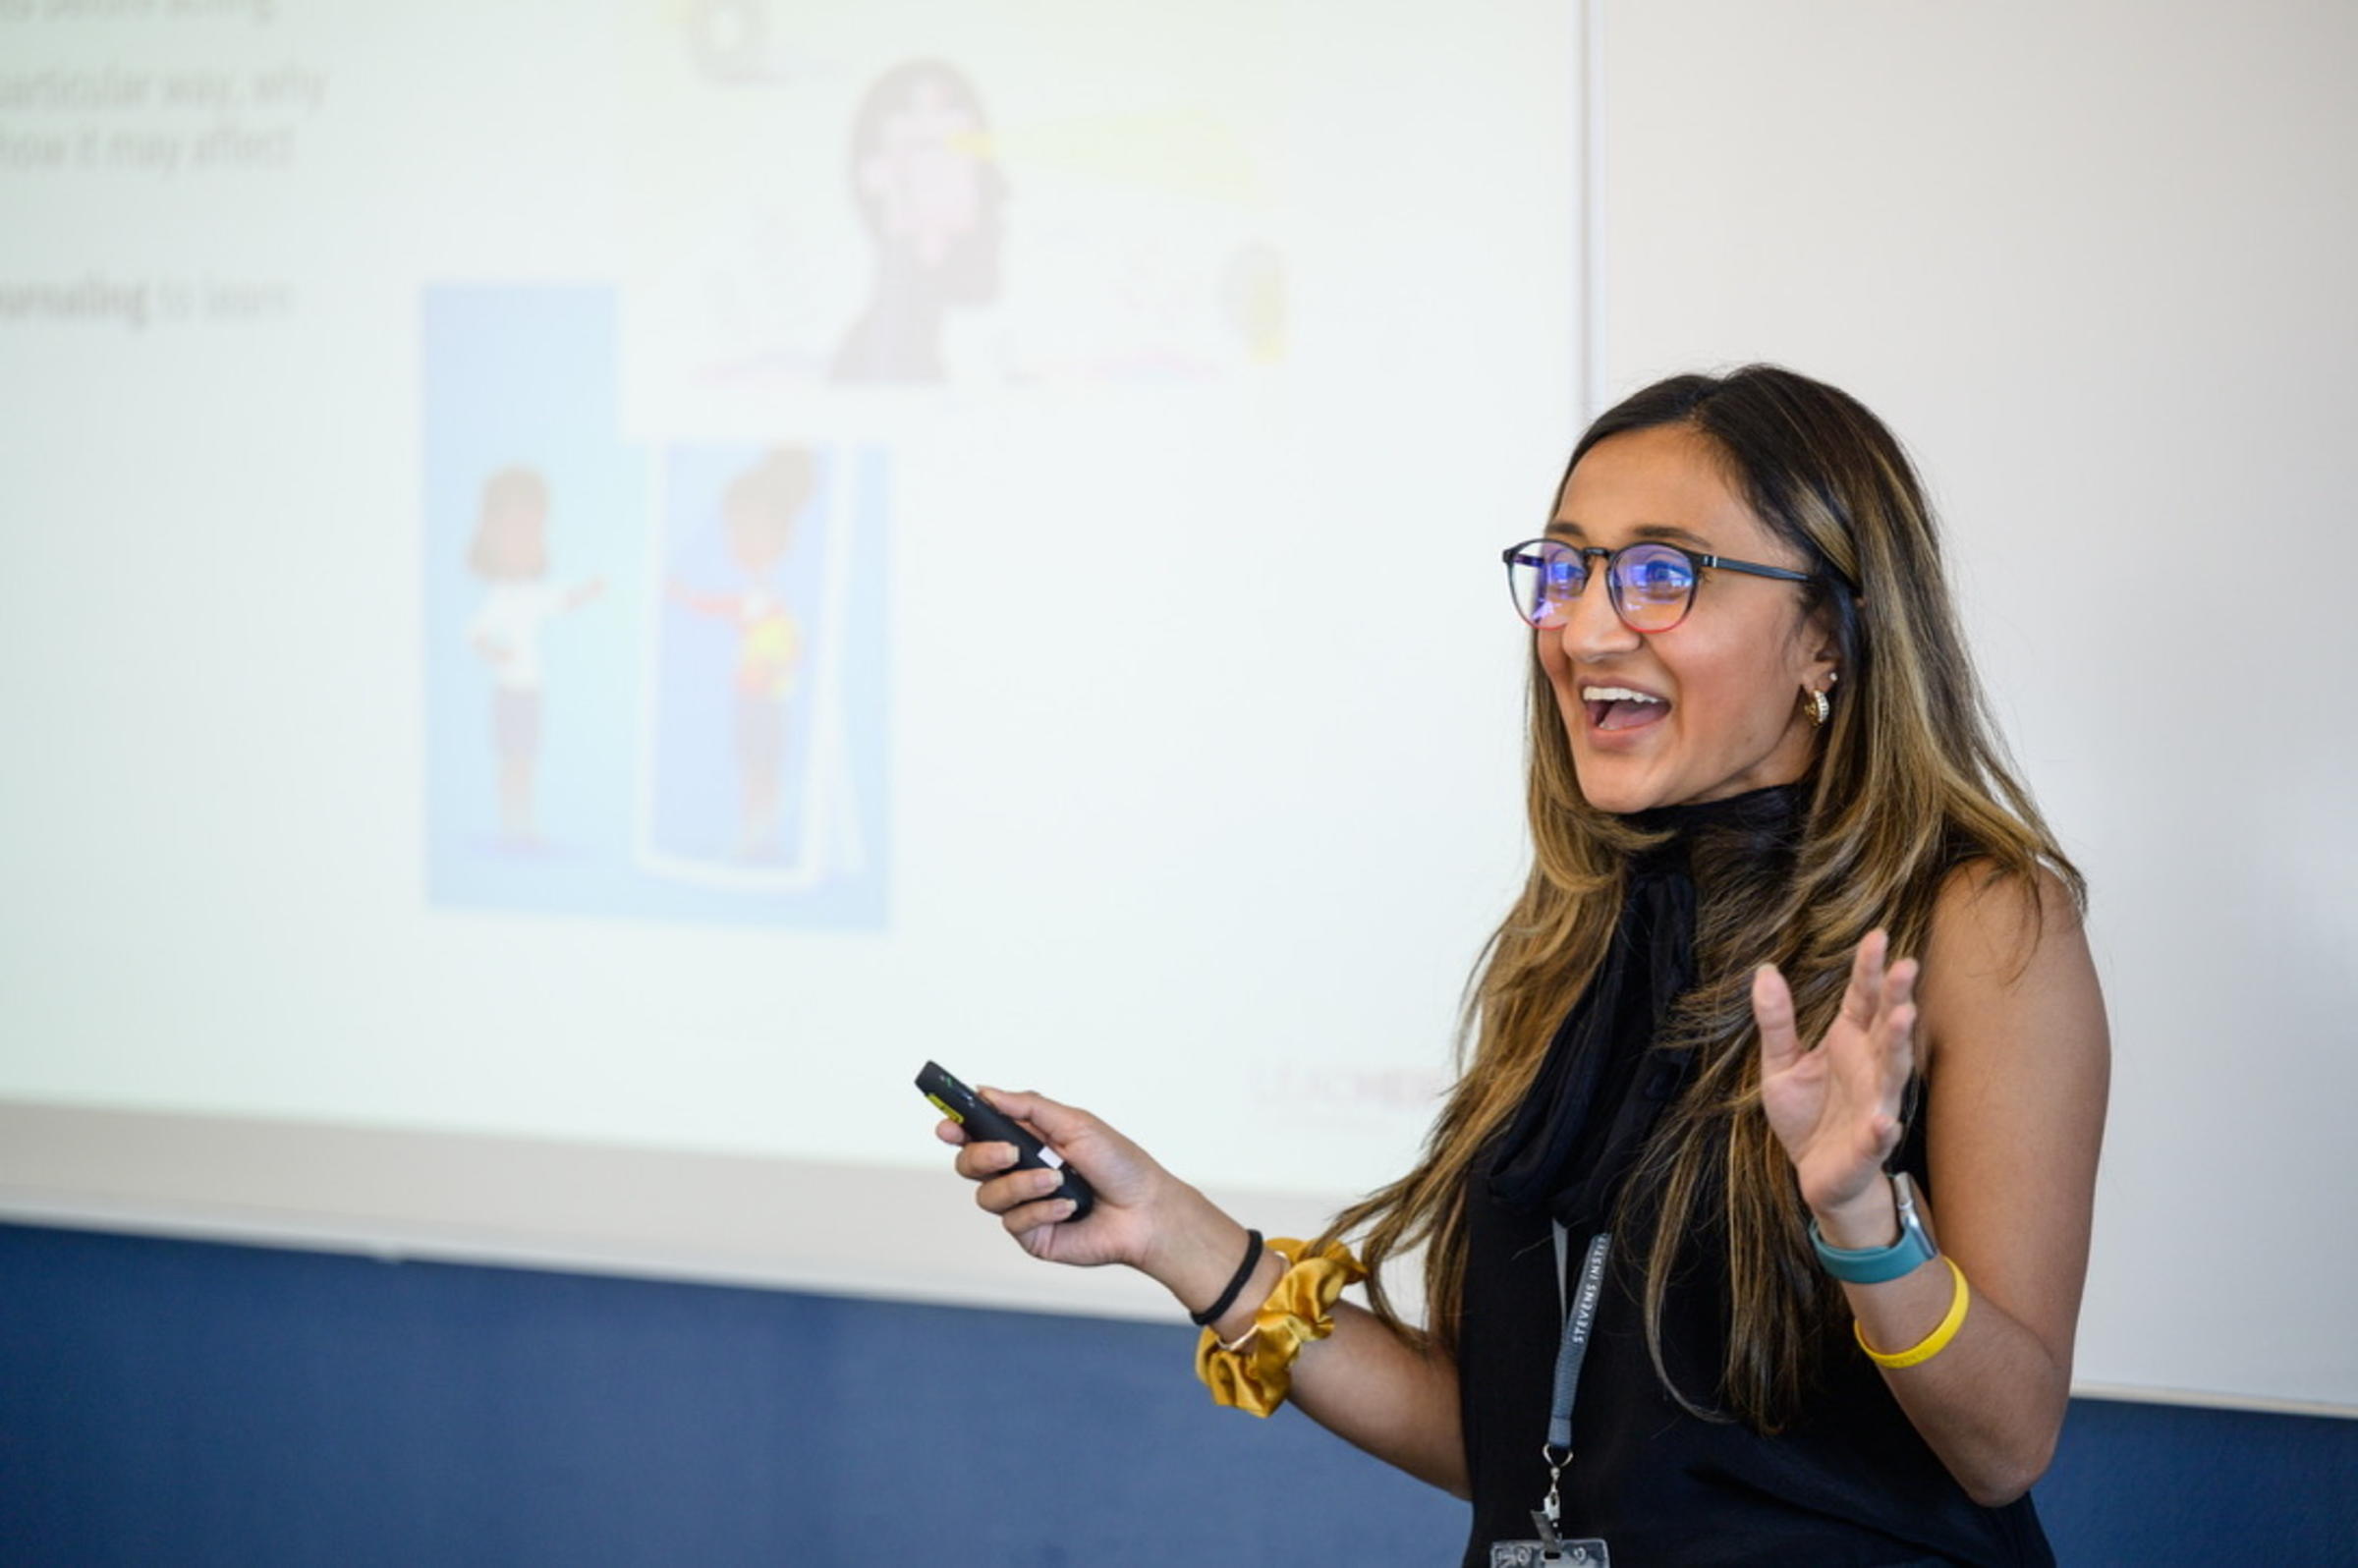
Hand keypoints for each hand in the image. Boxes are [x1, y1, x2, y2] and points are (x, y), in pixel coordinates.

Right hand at [936, 1088, 1180, 1270]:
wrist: (1146, 1211)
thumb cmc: (1118, 1163)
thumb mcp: (1076, 1124)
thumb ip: (1029, 1108)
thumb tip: (985, 1091)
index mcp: (1026, 1139)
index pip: (978, 1131)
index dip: (956, 1126)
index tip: (947, 1124)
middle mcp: (1017, 1171)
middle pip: (969, 1163)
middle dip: (981, 1155)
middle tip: (1009, 1152)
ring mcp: (1022, 1204)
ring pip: (987, 1196)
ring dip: (1021, 1185)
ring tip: (1056, 1182)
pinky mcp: (1031, 1234)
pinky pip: (1014, 1222)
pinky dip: (1041, 1210)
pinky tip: (1069, 1207)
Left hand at [1754, 930, 1918, 1241]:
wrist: (1816, 1173)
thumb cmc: (1807, 1114)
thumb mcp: (1780, 1063)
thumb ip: (1776, 1021)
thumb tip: (1765, 971)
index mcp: (1848, 1042)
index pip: (1863, 999)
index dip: (1870, 970)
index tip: (1878, 935)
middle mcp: (1868, 1067)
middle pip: (1885, 1027)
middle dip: (1896, 997)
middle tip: (1906, 965)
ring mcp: (1874, 1104)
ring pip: (1891, 1073)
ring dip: (1898, 1047)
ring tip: (1902, 1019)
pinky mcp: (1867, 1144)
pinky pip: (1877, 1136)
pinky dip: (1881, 1129)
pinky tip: (1883, 1122)